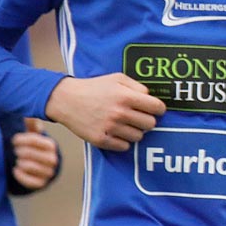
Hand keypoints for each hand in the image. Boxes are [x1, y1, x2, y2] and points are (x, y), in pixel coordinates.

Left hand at [11, 117, 60, 190]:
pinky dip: (22, 176)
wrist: (32, 165)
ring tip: (17, 160)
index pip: (36, 140)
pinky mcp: (41, 183)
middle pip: (34, 154)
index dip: (22, 139)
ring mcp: (48, 172)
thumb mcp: (30, 131)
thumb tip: (33, 121)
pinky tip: (15, 170)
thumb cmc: (29, 146)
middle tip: (15, 150)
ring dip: (21, 163)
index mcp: (50, 145)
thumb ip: (31, 122)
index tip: (14, 139)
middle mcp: (53, 159)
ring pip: (33, 167)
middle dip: (21, 151)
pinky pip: (33, 182)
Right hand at [45, 74, 165, 151]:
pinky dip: (123, 141)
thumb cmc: (95, 87)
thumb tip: (151, 98)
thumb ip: (138, 86)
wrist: (66, 100)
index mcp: (126, 97)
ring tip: (125, 124)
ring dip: (135, 131)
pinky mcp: (101, 140)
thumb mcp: (117, 79)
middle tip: (138, 117)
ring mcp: (110, 128)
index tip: (154, 109)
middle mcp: (119, 113)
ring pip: (138, 137)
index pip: (157, 108)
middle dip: (147, 120)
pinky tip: (116, 132)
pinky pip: (124, 147)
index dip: (158, 109)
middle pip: (150, 124)